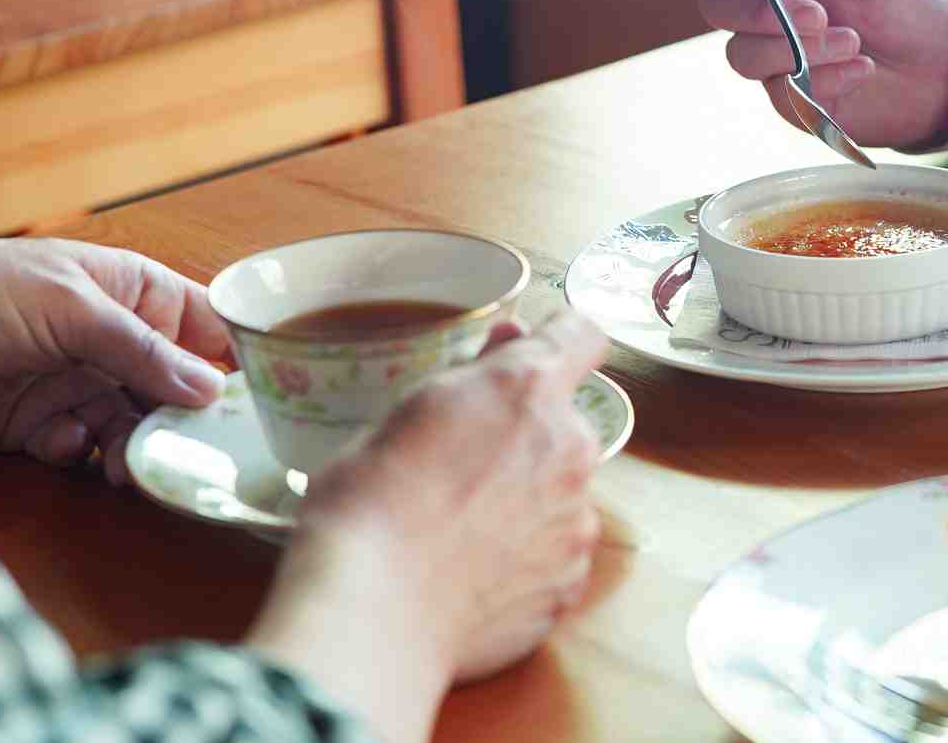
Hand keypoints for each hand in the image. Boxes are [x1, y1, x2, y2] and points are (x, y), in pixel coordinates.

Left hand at [0, 236, 227, 482]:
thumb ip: (141, 351)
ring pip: (133, 425)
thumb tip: (211, 393)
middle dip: (183, 420)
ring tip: (121, 465)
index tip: (266, 402)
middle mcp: (112, 338)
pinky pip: (83, 448)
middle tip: (191, 453)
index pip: (206, 325)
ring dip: (133, 446)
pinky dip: (78, 452)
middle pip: (175, 388)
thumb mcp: (69, 309)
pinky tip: (57, 442)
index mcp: (131, 290)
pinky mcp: (37, 425)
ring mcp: (75, 382)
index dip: (237, 361)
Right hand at [248, 310, 606, 739]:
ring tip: (458, 531)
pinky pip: (554, 555)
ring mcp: (576, 521)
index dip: (558, 341)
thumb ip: (472, 376)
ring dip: (527, 500)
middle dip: (525, 438)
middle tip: (460, 466)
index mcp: (526, 389)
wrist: (370, 612)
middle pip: (564, 426)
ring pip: (562, 493)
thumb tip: (508, 343)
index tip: (536, 356)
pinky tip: (471, 573)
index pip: (580, 335)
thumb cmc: (366, 505)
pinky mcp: (569, 583)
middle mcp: (569, 448)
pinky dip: (524, 559)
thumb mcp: (407, 413)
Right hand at [691, 0, 947, 147]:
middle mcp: (759, 8)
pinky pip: (781, 95)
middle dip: (764, 13)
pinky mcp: (790, 100)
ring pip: (743, 56)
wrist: (944, 55)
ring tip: (853, 40)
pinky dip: (825, 80)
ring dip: (800, 49)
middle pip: (717, 6)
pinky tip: (862, 68)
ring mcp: (770, 56)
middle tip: (821, 14)